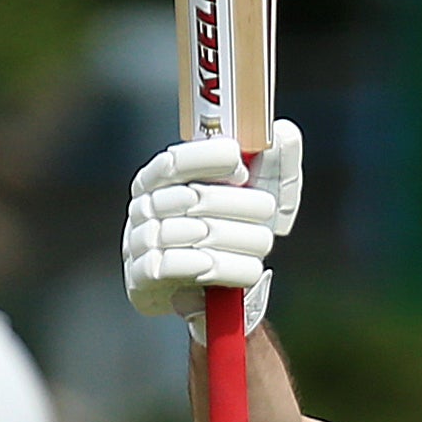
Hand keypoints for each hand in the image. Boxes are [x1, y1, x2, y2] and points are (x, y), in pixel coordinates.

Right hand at [122, 120, 303, 335]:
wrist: (207, 288)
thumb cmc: (232, 230)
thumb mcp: (256, 195)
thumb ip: (273, 162)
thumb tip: (283, 133)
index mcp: (160, 178)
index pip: (175, 160)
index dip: (208, 159)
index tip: (241, 168)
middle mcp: (144, 206)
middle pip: (193, 197)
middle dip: (238, 204)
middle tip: (266, 212)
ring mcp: (138, 241)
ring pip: (190, 233)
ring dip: (234, 239)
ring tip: (261, 244)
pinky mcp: (140, 278)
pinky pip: (174, 266)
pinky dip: (208, 265)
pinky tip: (228, 264)